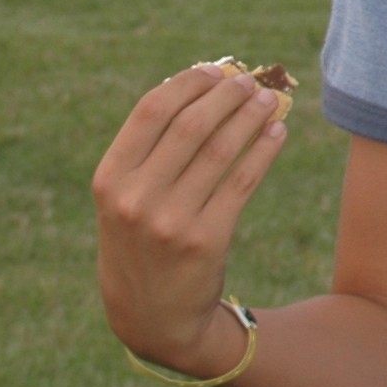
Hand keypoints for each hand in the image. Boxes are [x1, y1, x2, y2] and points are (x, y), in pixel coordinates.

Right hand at [92, 62, 292, 373]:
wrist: (151, 317)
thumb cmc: (141, 242)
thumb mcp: (126, 199)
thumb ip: (152, 151)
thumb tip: (205, 88)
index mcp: (109, 179)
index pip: (150, 111)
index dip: (187, 83)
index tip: (214, 70)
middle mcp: (135, 198)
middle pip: (190, 125)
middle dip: (225, 96)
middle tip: (250, 82)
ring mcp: (170, 221)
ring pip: (221, 150)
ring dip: (250, 117)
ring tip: (270, 99)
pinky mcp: (206, 240)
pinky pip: (243, 181)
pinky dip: (264, 150)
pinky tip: (277, 132)